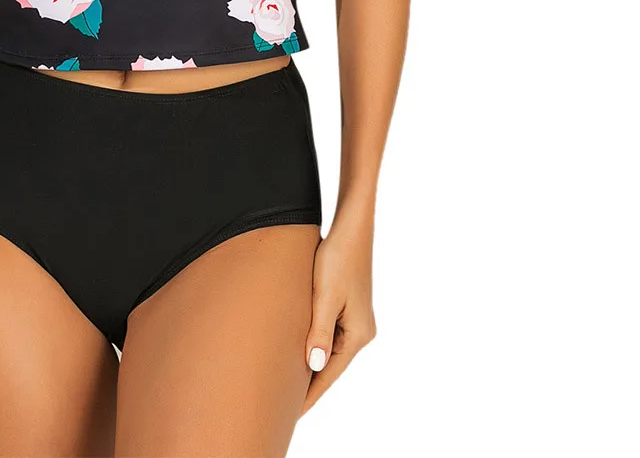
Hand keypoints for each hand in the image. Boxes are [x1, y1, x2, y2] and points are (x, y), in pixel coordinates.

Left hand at [301, 213, 376, 414]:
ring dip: (308, 363)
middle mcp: (360, 330)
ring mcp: (355, 319)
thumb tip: (313, 366)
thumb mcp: (325, 296)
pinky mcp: (346, 306)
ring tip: (285, 384)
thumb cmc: (338, 258)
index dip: (309, 394)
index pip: (328, 374)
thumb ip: (319, 332)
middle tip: (283, 405)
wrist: (351, 228)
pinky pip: (327, 334)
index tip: (291, 414)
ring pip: (327, 349)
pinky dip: (312, 344)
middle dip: (307, 383)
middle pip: (329, 365)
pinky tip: (297, 350)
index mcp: (358, 334)